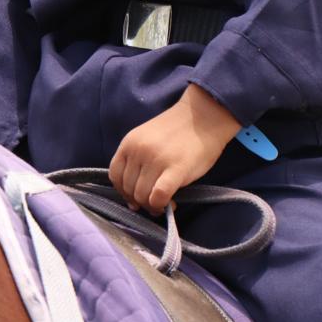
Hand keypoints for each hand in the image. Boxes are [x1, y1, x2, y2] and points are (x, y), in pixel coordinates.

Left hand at [109, 84, 240, 215]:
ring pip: (143, 196)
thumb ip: (137, 162)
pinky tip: (170, 204)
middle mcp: (139, 151)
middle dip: (141, 201)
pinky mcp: (176, 169)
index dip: (124, 192)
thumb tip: (132, 200)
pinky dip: (162, 205)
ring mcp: (156, 160)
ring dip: (152, 206)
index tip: (136, 197)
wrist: (205, 116)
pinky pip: (159, 197)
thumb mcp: (147, 139)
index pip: (115, 176)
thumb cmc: (178, 130)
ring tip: (165, 202)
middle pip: (129, 189)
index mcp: (129, 142)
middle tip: (155, 202)